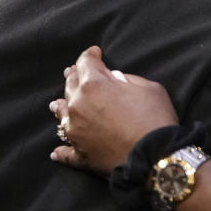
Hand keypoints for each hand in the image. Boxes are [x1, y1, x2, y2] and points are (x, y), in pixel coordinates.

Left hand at [50, 46, 177, 175]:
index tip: (95, 53)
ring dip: (59, 106)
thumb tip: (116, 81)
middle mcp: (78, 105)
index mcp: (94, 84)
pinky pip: (65, 152)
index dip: (91, 55)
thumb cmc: (155, 119)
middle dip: (74, 76)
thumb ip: (128, 79)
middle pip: (70, 84)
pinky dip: (61, 152)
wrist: (154, 157)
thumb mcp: (149, 88)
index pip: (86, 62)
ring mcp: (76, 130)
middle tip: (75, 72)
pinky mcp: (79, 154)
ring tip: (55, 104)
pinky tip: (56, 153)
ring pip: (61, 114)